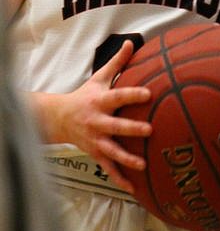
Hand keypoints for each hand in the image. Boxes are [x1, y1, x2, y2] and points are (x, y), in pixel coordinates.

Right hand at [57, 40, 151, 192]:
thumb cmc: (85, 95)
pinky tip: (134, 188)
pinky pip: (108, 169)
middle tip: (149, 130)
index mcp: (100, 101)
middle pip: (116, 126)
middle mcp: (97, 121)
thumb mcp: (99, 78)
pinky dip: (120, 179)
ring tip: (143, 164)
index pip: (118, 96)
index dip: (132, 94)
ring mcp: (96, 140)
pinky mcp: (95, 154)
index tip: (148, 93)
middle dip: (131, 129)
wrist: (60, 119)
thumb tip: (132, 41)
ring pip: (112, 151)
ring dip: (127, 159)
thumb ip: (117, 62)